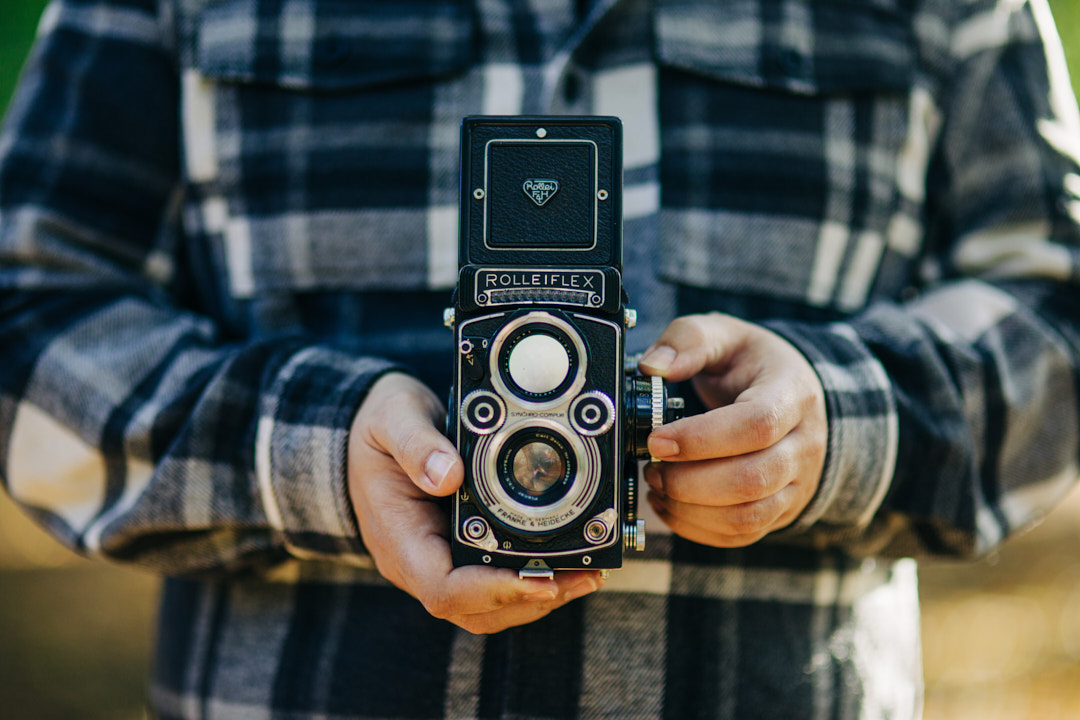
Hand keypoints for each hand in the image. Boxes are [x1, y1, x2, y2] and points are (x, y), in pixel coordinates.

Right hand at [347, 372, 602, 633]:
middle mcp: (416, 562)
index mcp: (398, 538)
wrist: (361, 431)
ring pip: (487, 606)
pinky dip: (529, 581)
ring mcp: (435, 561)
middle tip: (584, 576)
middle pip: (475, 610)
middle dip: (531, 600)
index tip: (539, 577)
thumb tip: (449, 476)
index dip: (495, 591)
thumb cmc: (376, 427)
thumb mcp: (391, 418)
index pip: (444, 590)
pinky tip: (564, 565)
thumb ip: (416, 444)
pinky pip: (491, 582)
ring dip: (537, 597)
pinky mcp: (453, 552)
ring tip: (586, 575)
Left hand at [638, 314, 826, 546]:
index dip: (701, 439)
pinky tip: (671, 506)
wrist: (797, 396)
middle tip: (651, 467)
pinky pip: (742, 534)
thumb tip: (652, 366)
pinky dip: (698, 529)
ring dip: (690, 510)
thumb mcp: (728, 335)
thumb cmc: (756, 365)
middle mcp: (803, 445)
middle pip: (751, 480)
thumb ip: (689, 339)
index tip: (656, 440)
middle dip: (688, 481)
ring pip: (747, 517)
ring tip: (657, 487)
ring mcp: (796, 484)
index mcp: (792, 394)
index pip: (756, 425)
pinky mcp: (780, 510)